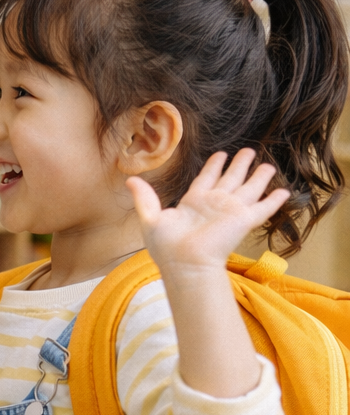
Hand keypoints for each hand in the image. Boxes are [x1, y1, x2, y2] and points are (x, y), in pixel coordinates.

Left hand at [127, 149, 289, 276]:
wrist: (185, 263)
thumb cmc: (167, 246)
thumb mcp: (151, 217)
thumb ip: (145, 197)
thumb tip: (130, 179)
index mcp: (194, 202)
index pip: (207, 179)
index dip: (214, 166)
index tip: (221, 154)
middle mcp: (215, 205)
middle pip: (231, 179)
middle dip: (239, 165)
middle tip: (248, 151)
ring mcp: (231, 212)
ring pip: (249, 188)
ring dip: (259, 177)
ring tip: (268, 165)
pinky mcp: (245, 220)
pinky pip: (264, 207)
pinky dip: (274, 200)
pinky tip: (284, 192)